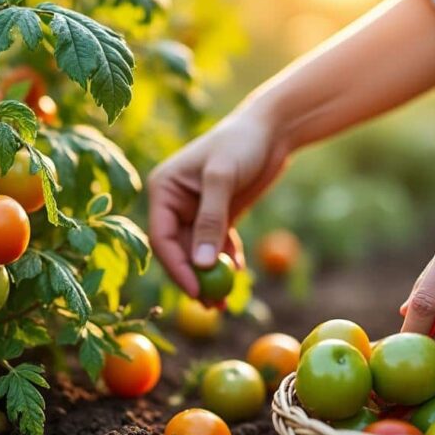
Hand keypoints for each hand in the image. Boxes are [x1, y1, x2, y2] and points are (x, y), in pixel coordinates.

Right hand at [148, 107, 289, 297]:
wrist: (271, 129)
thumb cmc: (242, 143)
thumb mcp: (223, 179)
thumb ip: (210, 221)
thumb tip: (200, 264)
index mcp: (164, 189)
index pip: (162, 237)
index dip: (177, 267)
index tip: (196, 290)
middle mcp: (175, 203)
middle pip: (179, 250)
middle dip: (195, 278)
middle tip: (211, 305)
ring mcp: (196, 211)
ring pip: (198, 253)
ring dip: (210, 276)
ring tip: (224, 301)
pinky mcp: (218, 215)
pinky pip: (217, 245)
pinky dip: (226, 259)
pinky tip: (238, 270)